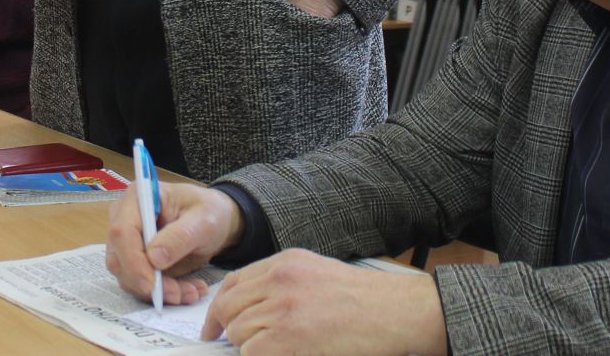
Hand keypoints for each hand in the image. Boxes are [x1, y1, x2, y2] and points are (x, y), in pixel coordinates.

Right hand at [105, 183, 243, 305]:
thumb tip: (154, 259)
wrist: (214, 221)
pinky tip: (188, 290)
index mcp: (137, 198)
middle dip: (147, 283)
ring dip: (159, 292)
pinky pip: (140, 285)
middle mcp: (125, 219)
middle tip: (179, 294)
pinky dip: (163, 293)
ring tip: (191, 291)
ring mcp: (127, 243)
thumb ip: (180, 236)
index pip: (122, 232)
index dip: (133, 260)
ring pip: (128, 277)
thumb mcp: (204, 220)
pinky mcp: (135, 262)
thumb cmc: (208, 211)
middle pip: (119, 259)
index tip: (151, 284)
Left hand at [202, 248, 447, 354]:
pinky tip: (280, 355)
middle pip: (228, 307)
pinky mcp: (290, 335)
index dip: (219, 308)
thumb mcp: (317, 274)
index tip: (214, 326)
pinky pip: (252, 352)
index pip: (233, 283)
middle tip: (233, 345)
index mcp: (285, 262)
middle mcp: (279, 279)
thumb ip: (283, 284)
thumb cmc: (366, 300)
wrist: (395, 311)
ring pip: (238, 332)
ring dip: (249, 347)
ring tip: (274, 349)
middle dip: (227, 330)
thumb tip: (254, 308)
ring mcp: (283, 306)